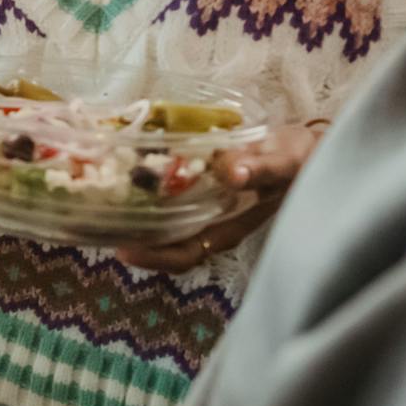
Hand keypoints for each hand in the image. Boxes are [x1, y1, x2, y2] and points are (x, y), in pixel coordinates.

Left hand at [117, 123, 323, 273]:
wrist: (313, 149)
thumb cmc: (303, 159)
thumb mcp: (286, 160)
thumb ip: (262, 168)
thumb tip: (233, 173)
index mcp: (230, 226)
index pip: (185, 254)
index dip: (154, 256)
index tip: (124, 248)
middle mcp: (213, 222)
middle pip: (163, 242)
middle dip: (130, 235)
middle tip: (93, 220)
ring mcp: (206, 207)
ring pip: (163, 220)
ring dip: (133, 213)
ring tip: (98, 197)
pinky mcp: (202, 187)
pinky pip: (168, 195)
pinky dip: (146, 187)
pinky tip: (125, 170)